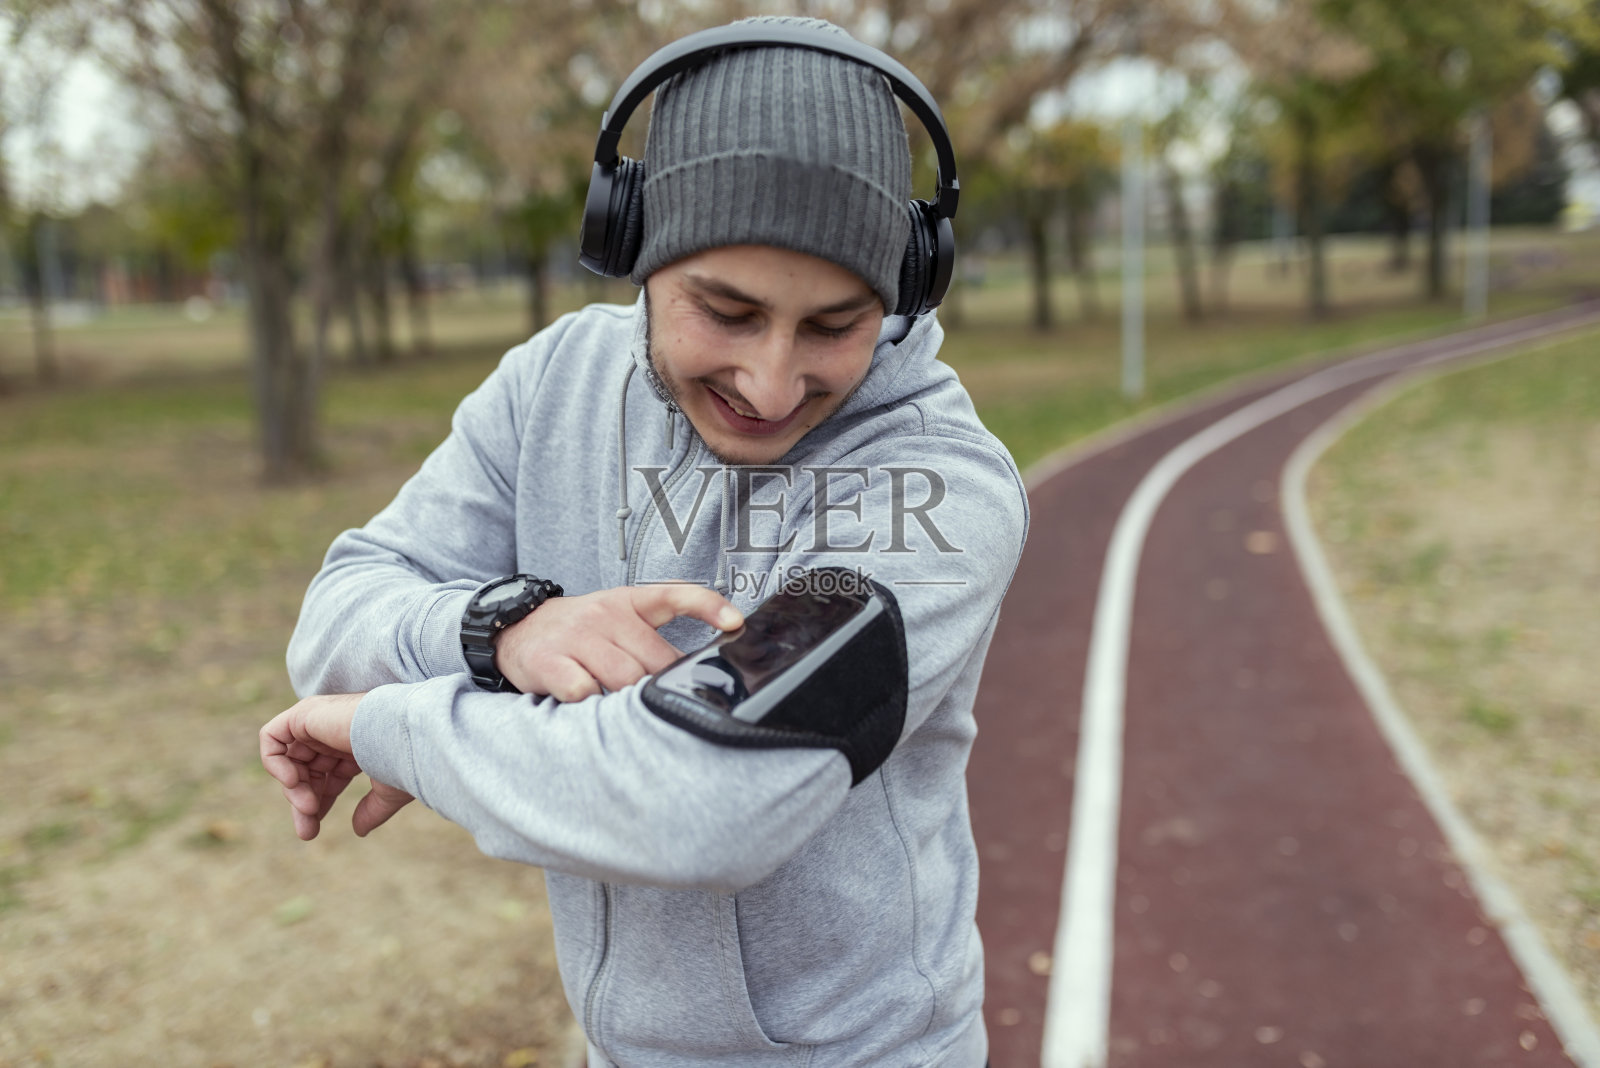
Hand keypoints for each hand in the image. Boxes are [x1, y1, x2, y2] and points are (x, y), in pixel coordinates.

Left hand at [259, 693, 413, 840]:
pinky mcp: (303, 714)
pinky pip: (272, 737)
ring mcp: (318, 720)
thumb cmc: (402, 760)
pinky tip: (293, 781)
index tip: (314, 828)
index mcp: (355, 743)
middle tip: (307, 833)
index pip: (326, 773)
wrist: (402, 736)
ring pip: (289, 759)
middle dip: (303, 802)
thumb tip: (359, 831)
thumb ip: (371, 810)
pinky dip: (274, 762)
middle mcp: (334, 729)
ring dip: (293, 789)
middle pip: (305, 770)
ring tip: (307, 807)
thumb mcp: (387, 792)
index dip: (320, 800)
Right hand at [495, 583, 742, 700]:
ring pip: (624, 679)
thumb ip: (652, 639)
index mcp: (628, 602)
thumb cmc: (579, 632)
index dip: (709, 606)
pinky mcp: (550, 662)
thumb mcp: (617, 619)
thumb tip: (693, 673)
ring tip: (626, 711)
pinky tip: (591, 708)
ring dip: (629, 701)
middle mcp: (605, 615)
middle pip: (654, 661)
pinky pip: (584, 691)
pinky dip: (593, 706)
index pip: (675, 596)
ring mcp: (577, 637)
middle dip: (661, 687)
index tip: (736, 623)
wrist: (514, 628)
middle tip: (659, 705)